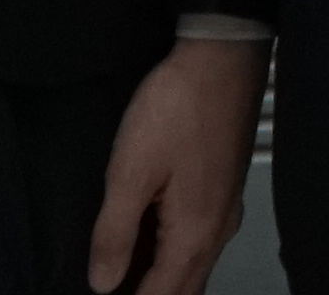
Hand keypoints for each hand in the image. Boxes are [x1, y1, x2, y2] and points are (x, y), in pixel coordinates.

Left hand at [87, 30, 263, 294]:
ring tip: (124, 274)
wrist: (223, 57)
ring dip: (163, 280)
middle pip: (185, 288)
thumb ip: (114, 233)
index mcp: (194, 234)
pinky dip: (173, 256)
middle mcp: (217, 231)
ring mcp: (226, 209)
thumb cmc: (175, 110)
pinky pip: (199, 242)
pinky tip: (150, 242)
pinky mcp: (224, 188)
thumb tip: (102, 283)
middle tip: (113, 287)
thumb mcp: (130, 172)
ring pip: (194, 267)